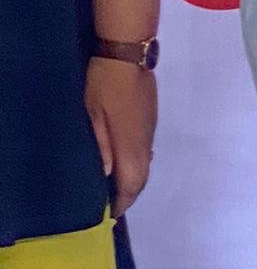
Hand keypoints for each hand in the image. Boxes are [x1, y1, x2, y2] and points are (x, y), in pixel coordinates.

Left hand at [85, 57, 156, 218]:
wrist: (128, 54)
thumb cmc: (105, 86)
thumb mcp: (93, 117)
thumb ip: (101, 147)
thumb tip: (106, 175)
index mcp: (131, 144)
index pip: (133, 183)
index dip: (123, 201)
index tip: (112, 213)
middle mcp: (146, 141)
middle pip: (143, 176)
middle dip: (130, 193)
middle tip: (113, 202)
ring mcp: (151, 128)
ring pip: (147, 162)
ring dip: (134, 177)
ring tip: (116, 183)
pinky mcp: (151, 118)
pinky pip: (146, 149)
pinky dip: (137, 161)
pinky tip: (124, 158)